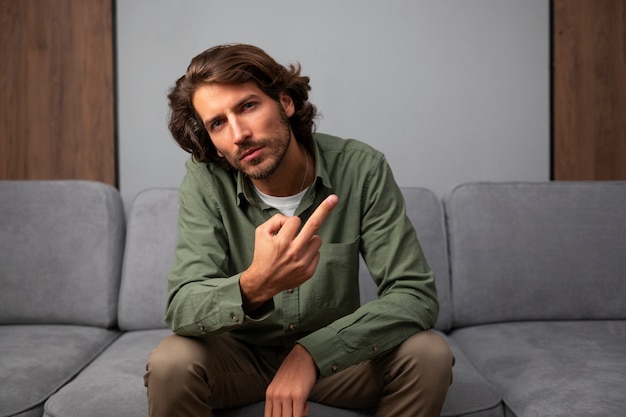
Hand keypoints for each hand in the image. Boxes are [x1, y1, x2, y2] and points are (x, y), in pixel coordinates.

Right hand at [240, 195, 337, 310]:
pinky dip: (310, 252)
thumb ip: (275, 220)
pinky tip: (299, 257)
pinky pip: (317, 253)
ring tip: (297, 247)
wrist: (264, 281)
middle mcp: (294, 252)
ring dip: (310, 238)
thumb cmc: (263, 255)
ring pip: (317, 239)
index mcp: (281, 242)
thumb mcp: (261, 233)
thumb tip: (291, 219)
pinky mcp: (309, 271)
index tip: (287, 228)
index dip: (291, 222)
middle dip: (325, 209)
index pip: (295, 221)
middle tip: (334, 198)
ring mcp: (303, 262)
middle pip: (314, 225)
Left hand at [265, 344, 317, 416]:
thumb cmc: (293, 369)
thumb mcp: (279, 384)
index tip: (286, 415)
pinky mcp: (298, 395)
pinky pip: (298, 415)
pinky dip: (303, 413)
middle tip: (295, 411)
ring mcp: (286, 395)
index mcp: (269, 393)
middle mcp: (276, 395)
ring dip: (297, 416)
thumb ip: (277, 399)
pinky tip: (306, 404)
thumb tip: (281, 414)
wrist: (303, 355)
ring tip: (301, 406)